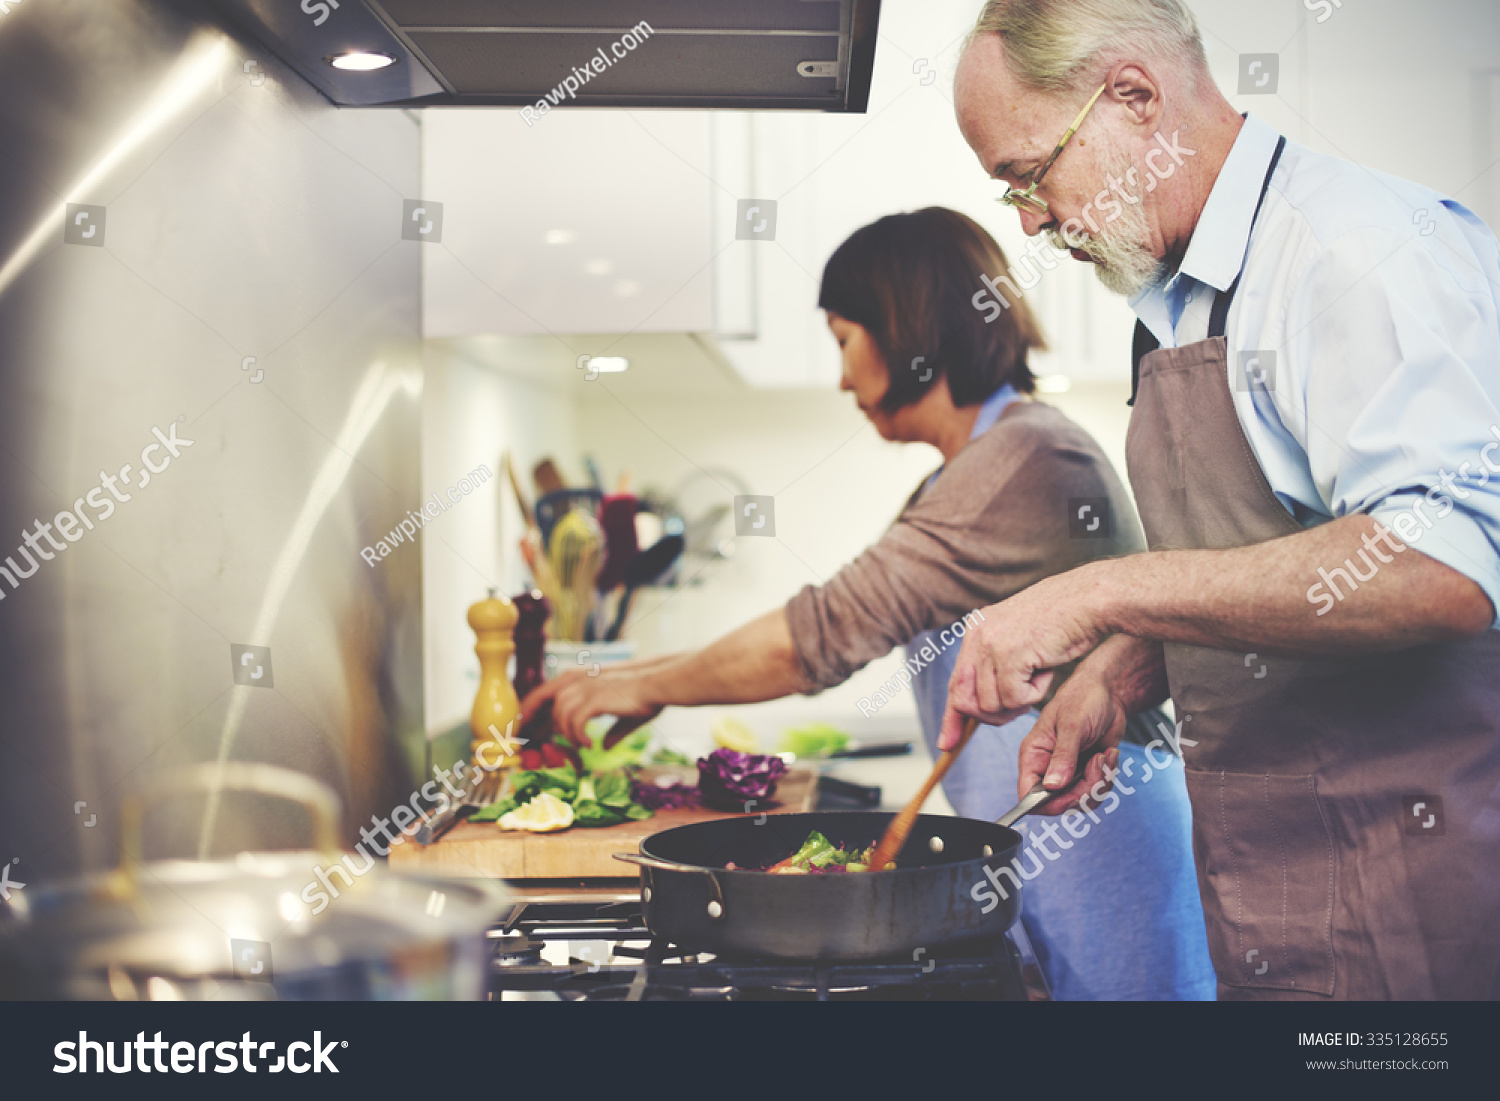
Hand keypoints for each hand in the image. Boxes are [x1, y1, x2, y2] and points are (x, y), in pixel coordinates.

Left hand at [520, 667, 662, 745]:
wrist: (659, 684)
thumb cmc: (647, 697)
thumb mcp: (625, 715)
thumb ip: (612, 730)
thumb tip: (605, 746)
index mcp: (582, 678)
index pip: (545, 691)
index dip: (531, 708)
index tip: (523, 726)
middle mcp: (579, 680)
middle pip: (545, 700)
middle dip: (535, 721)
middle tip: (533, 742)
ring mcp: (586, 688)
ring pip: (561, 715)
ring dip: (568, 735)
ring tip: (581, 746)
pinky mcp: (594, 699)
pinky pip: (575, 723)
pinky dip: (579, 737)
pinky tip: (590, 745)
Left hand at [937, 569, 1109, 749]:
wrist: (1089, 599)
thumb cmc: (1064, 620)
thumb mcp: (1019, 639)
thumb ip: (994, 664)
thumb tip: (974, 704)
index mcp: (976, 629)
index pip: (956, 682)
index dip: (951, 716)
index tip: (947, 742)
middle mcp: (977, 635)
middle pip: (966, 700)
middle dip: (991, 715)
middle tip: (1022, 703)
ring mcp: (991, 644)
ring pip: (991, 705)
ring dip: (1020, 701)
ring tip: (1040, 673)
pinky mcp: (1009, 655)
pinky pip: (1014, 700)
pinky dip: (1035, 694)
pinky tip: (1047, 670)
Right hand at [1015, 665, 1126, 815]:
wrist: (1109, 693)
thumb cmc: (1083, 699)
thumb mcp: (1072, 726)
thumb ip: (1062, 757)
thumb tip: (1052, 786)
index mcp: (1034, 755)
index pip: (1028, 794)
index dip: (1048, 803)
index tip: (1074, 794)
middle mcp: (1047, 768)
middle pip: (1059, 803)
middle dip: (1084, 790)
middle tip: (1097, 764)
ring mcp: (1068, 772)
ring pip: (1080, 800)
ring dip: (1099, 783)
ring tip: (1104, 757)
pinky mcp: (1086, 773)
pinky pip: (1096, 791)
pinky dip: (1107, 777)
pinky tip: (1109, 755)